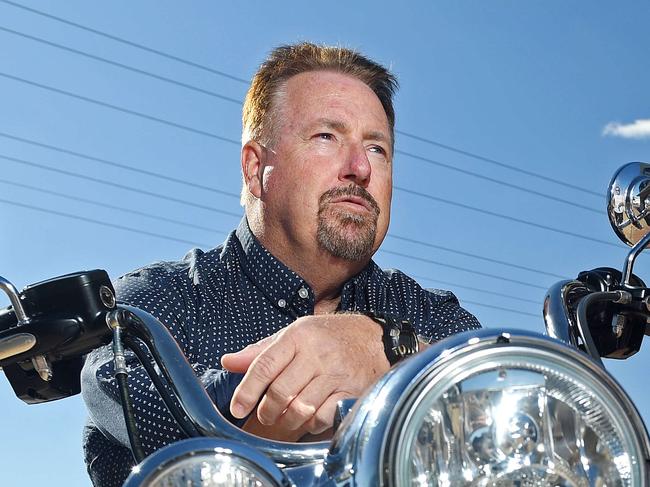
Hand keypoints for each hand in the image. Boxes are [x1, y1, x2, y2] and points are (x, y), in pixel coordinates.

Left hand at [220, 314, 389, 434]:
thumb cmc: (327, 336)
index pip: (264, 366)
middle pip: (280, 392)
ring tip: (282, 419)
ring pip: (300, 408)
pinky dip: (311, 423)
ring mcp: (335, 373)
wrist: (372, 338)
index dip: (247, 391)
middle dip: (266, 410)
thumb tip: (228, 362)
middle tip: (264, 415)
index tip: (237, 407)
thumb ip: (261, 351)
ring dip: (286, 420)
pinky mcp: (350, 390)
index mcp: (298, 336)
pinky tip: (308, 418)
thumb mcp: (293, 334)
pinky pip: (323, 416)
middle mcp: (316, 354)